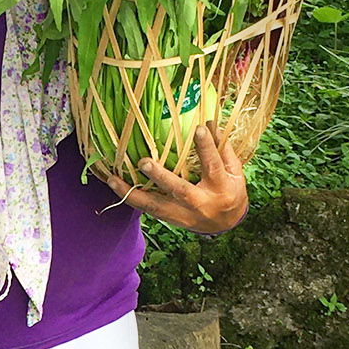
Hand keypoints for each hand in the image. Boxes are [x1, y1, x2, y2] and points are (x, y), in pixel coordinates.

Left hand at [105, 121, 248, 234]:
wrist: (227, 226)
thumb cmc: (231, 191)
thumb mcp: (236, 172)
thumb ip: (224, 148)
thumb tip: (211, 122)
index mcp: (221, 189)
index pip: (213, 166)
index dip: (206, 147)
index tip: (198, 129)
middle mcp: (201, 204)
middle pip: (179, 191)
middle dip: (161, 177)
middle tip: (143, 162)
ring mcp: (184, 215)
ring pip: (156, 207)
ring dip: (132, 194)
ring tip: (113, 179)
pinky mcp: (172, 220)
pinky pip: (149, 211)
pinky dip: (132, 199)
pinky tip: (116, 187)